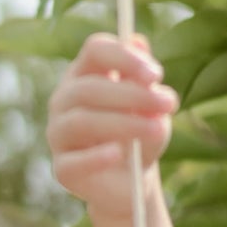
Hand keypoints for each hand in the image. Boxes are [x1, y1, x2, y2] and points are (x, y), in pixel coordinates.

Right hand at [47, 33, 177, 218]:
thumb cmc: (140, 136)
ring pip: (83, 121)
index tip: (156, 74)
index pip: (95, 50)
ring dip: (124, 124)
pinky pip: (75, 161)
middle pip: (90, 87)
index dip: (124, 58)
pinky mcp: (62, 169)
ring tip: (157, 130)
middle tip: (168, 103)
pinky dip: (97, 157)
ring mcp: (58, 134)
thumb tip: (140, 42)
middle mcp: (64, 99)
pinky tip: (118, 155)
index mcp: (84, 74)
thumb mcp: (151, 107)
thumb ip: (145, 79)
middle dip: (132, 94)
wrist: (132, 184)